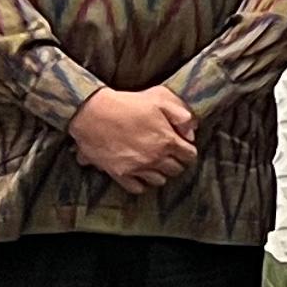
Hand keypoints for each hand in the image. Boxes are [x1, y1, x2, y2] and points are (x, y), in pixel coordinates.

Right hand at [70, 83, 195, 193]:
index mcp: (168, 141)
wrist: (94, 113)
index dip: (188, 150)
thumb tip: (192, 132)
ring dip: (160, 173)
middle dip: (176, 162)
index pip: (190, 156)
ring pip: (159, 181)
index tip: (182, 146)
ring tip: (155, 163)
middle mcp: (155, 158)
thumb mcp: (160, 98)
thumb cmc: (128, 103)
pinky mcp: (120, 174)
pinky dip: (141, 183)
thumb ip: (181, 115)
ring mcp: (138, 168)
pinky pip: (138, 188)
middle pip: (176, 169)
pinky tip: (140, 173)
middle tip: (169, 154)